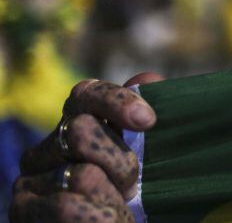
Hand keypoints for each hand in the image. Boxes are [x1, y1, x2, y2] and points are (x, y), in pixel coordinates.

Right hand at [10, 73, 162, 221]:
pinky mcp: (22, 210)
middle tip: (132, 188)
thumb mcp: (153, 161)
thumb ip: (146, 122)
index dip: (116, 101)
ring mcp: (30, 180)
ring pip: (81, 174)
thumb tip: (147, 78)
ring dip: (113, 199)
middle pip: (80, 130)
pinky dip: (102, 217)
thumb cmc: (139, 204)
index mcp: (78, 126)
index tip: (148, 120)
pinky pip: (69, 206)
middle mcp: (47, 149)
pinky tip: (107, 222)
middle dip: (121, 162)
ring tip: (119, 211)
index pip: (86, 94)